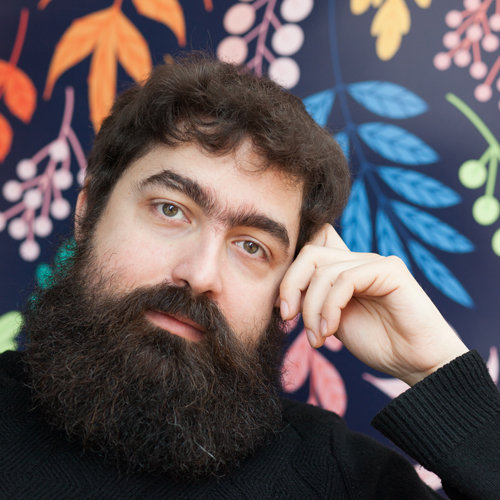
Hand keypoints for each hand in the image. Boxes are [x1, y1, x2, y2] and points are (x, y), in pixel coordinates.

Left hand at [278, 224, 468, 385]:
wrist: (418, 363)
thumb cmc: (378, 344)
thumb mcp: (332, 320)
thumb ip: (315, 299)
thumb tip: (286, 292)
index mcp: (345, 269)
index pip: (311, 246)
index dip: (289, 272)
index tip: (284, 309)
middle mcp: (358, 260)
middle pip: (310, 253)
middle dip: (290, 286)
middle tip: (288, 318)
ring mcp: (375, 262)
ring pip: (324, 271)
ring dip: (312, 308)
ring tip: (318, 337)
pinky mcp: (390, 270)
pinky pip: (345, 280)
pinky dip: (330, 307)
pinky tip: (330, 330)